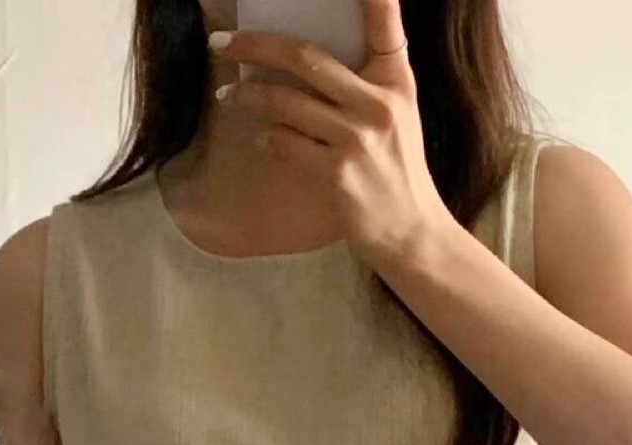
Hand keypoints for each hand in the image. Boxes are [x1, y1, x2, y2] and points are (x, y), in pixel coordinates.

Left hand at [209, 0, 453, 264]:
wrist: (410, 232)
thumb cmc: (398, 171)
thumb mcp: (398, 115)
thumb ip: (366, 82)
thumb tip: (307, 59)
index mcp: (396, 82)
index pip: (385, 24)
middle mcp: (378, 105)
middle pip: (305, 57)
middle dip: (255, 45)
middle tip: (221, 41)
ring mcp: (356, 139)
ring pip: (285, 101)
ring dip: (247, 96)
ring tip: (227, 96)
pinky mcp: (336, 173)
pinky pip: (285, 143)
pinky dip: (266, 137)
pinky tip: (259, 137)